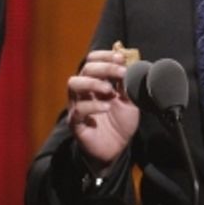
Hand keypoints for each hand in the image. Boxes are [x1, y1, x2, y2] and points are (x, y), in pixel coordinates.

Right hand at [66, 49, 139, 167]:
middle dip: (104, 67)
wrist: (117, 149)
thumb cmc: (120, 122)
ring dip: (93, 82)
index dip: (105, 56)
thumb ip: (127, 83)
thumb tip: (129, 62)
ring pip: (74, 84)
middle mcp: (84, 91)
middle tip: (120, 72)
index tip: (120, 57)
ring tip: (109, 90)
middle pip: (85, 69)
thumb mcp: (129, 100)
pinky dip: (93, 106)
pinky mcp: (76, 123)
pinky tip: (106, 107)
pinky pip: (78, 110)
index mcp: (96, 82)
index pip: (93, 60)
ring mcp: (78, 105)